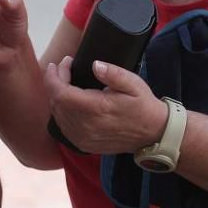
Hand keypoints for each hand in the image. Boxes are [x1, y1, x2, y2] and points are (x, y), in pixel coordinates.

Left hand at [44, 56, 167, 154]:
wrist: (153, 134)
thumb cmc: (143, 106)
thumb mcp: (133, 84)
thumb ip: (114, 73)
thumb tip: (95, 65)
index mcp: (96, 109)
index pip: (61, 93)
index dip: (55, 76)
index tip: (59, 63)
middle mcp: (86, 126)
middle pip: (56, 103)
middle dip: (54, 83)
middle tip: (62, 69)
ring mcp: (84, 138)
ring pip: (57, 116)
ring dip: (56, 97)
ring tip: (63, 81)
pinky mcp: (84, 144)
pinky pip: (64, 127)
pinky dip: (61, 112)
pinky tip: (66, 101)